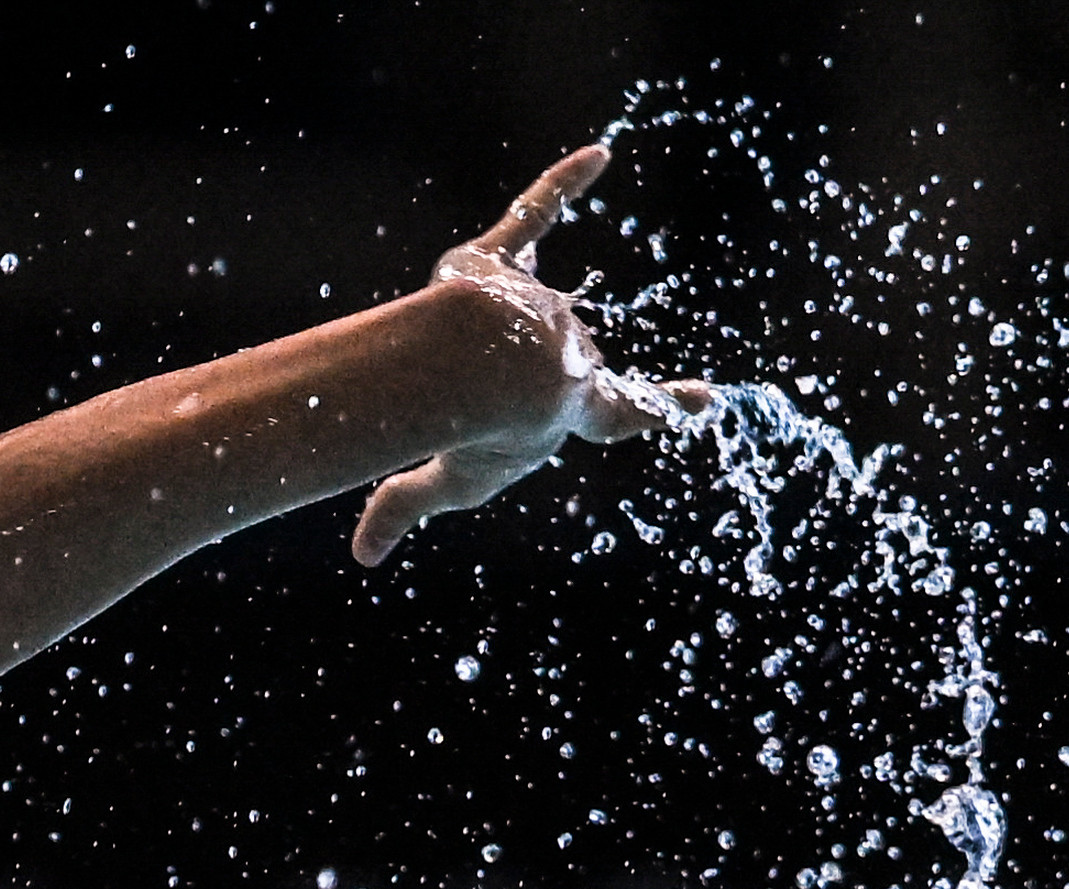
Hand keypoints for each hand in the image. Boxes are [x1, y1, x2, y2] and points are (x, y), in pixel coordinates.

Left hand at [350, 144, 714, 566]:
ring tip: (457, 374)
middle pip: (531, 376)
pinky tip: (601, 153)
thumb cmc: (480, 435)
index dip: (662, 410)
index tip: (703, 397)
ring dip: (466, 356)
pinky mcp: (507, 262)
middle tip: (473, 414)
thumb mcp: (446, 482)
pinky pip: (538, 215)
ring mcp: (545, 307)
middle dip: (498, 393)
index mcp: (583, 408)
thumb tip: (365, 555)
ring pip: (494, 328)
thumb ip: (401, 509)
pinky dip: (566, 182)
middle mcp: (577, 354)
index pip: (629, 416)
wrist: (490, 370)